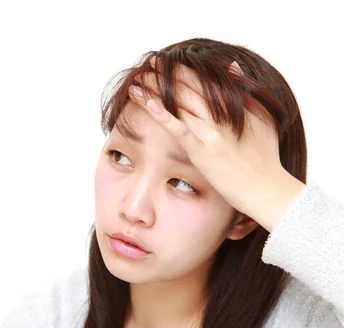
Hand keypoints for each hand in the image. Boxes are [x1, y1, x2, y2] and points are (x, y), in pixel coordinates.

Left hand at [128, 57, 301, 215]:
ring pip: (179, 104)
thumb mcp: (264, 118)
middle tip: (148, 64)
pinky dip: (163, 115)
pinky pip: (179, 129)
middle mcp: (221, 115)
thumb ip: (246, 92)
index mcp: (236, 105)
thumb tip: (231, 66)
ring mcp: (211, 132)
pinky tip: (148, 103)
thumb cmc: (267, 158)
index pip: (205, 79)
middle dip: (166, 74)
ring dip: (157, 90)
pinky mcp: (202, 151)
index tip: (166, 60)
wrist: (267, 190)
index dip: (184, 68)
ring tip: (137, 80)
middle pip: (189, 88)